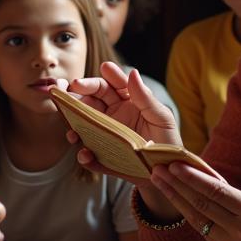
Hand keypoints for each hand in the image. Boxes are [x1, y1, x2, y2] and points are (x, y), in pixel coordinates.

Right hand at [66, 62, 180, 148]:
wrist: (167, 172)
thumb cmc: (167, 141)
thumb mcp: (162, 118)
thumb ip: (146, 98)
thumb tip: (132, 73)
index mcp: (127, 102)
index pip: (112, 84)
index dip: (106, 76)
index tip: (104, 68)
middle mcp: (112, 115)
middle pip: (91, 100)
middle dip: (79, 94)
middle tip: (73, 88)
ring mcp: (104, 136)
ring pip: (82, 125)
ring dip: (74, 123)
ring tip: (72, 126)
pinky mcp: (102, 158)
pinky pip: (89, 155)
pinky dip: (84, 155)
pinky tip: (86, 154)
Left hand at [150, 137, 240, 240]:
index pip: (217, 193)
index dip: (193, 179)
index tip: (175, 165)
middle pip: (201, 206)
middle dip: (176, 186)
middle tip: (156, 169)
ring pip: (198, 221)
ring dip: (176, 200)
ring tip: (159, 182)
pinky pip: (205, 234)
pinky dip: (191, 216)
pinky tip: (178, 201)